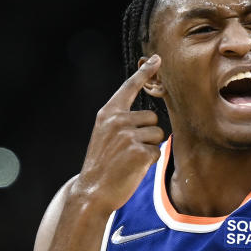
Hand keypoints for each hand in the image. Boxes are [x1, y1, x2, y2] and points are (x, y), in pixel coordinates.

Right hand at [73, 55, 165, 213]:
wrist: (93, 191)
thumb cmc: (102, 165)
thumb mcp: (105, 135)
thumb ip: (121, 121)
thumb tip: (151, 117)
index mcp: (108, 113)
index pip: (129, 88)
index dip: (144, 73)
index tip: (157, 59)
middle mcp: (117, 120)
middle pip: (152, 118)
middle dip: (147, 134)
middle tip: (128, 150)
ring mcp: (128, 135)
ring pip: (158, 134)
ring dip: (150, 147)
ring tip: (130, 159)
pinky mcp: (139, 152)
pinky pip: (157, 151)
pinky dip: (150, 161)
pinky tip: (133, 167)